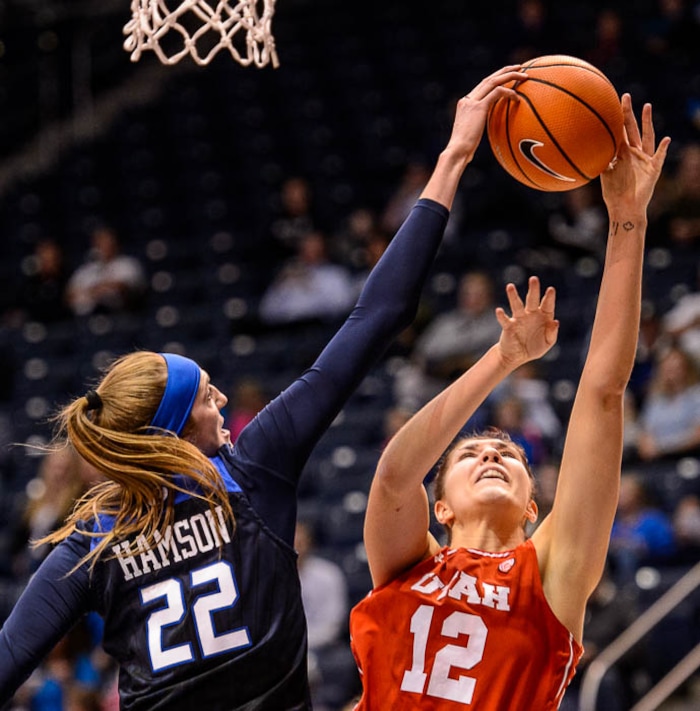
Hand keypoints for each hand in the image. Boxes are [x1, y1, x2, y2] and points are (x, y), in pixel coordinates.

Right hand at [445, 64, 528, 163]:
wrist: (457, 151)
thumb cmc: (464, 150)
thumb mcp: (472, 135)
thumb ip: (480, 127)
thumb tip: (493, 132)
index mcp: (465, 104)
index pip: (482, 86)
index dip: (496, 78)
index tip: (508, 76)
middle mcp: (467, 99)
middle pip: (489, 78)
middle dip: (505, 71)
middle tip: (520, 67)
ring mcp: (472, 102)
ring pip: (494, 81)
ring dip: (510, 76)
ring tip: (525, 75)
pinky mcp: (478, 107)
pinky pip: (497, 93)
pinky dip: (509, 92)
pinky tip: (518, 97)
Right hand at [495, 276, 558, 368]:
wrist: (517, 356)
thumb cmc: (533, 347)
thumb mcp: (547, 343)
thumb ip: (552, 333)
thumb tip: (555, 322)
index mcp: (543, 317)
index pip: (547, 305)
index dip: (549, 298)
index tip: (550, 289)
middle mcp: (530, 315)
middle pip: (532, 300)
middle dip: (533, 289)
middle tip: (533, 279)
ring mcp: (518, 319)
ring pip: (516, 305)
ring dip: (513, 296)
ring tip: (510, 286)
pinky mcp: (508, 326)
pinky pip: (504, 320)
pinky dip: (501, 315)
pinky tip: (499, 310)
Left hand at [600, 94, 670, 213]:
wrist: (625, 207)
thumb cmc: (614, 193)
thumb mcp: (604, 175)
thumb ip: (600, 162)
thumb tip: (584, 153)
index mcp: (622, 153)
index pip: (618, 132)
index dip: (614, 120)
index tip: (609, 104)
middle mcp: (634, 153)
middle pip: (631, 128)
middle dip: (628, 113)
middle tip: (625, 96)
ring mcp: (644, 159)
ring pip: (646, 136)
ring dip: (646, 122)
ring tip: (647, 106)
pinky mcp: (653, 169)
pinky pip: (659, 157)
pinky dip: (663, 149)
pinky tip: (667, 139)